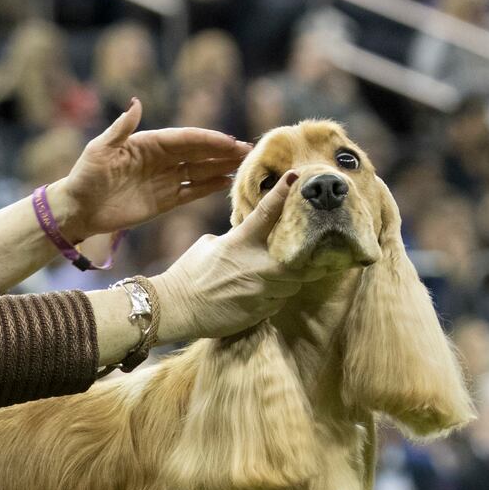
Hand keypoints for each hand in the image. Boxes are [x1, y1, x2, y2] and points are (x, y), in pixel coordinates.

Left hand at [47, 100, 248, 242]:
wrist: (77, 209)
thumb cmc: (85, 176)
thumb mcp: (99, 150)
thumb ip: (121, 128)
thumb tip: (137, 102)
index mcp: (148, 144)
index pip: (185, 139)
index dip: (207, 140)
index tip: (229, 141)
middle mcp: (160, 160)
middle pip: (197, 153)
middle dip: (222, 152)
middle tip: (249, 151)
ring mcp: (163, 180)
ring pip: (198, 171)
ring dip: (221, 167)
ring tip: (245, 166)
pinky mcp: (163, 201)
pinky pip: (190, 191)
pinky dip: (208, 187)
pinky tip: (226, 183)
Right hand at [152, 170, 322, 343]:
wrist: (175, 308)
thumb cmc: (189, 273)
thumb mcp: (209, 246)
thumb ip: (236, 238)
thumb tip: (250, 232)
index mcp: (240, 243)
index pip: (266, 213)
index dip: (282, 193)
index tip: (295, 177)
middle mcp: (255, 266)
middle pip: (299, 261)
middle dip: (308, 260)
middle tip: (312, 256)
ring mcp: (258, 292)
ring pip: (292, 285)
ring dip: (290, 281)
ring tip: (280, 278)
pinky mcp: (257, 312)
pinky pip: (278, 303)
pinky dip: (275, 298)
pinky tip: (263, 295)